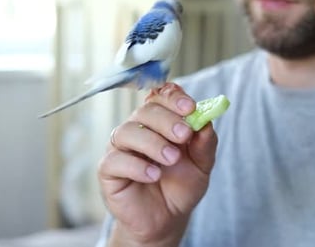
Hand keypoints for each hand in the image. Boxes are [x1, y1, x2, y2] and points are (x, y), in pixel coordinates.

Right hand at [98, 83, 217, 246]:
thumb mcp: (202, 165)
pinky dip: (136, 166)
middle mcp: (138, 128)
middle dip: (167, 120)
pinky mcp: (109, 170)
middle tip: (184, 135)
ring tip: (171, 159)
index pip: (161, 96)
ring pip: (127, 131)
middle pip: (145, 111)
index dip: (173, 97)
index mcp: (160, 121)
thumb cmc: (181, 185)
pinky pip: (115, 160)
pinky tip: (153, 175)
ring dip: (152, 142)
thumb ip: (205, 143)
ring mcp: (120, 148)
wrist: (167, 218)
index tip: (190, 107)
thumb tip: (206, 122)